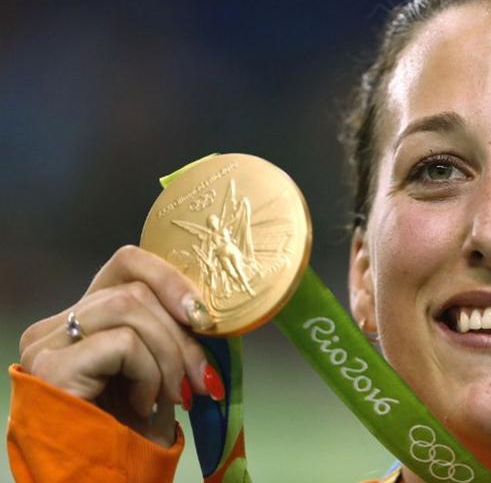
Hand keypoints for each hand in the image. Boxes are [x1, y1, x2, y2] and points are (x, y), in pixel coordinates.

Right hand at [19, 245, 218, 446]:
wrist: (106, 481)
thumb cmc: (134, 431)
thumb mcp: (160, 371)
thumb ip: (172, 332)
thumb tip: (209, 310)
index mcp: (85, 319)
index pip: (128, 262)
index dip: (171, 279)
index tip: (203, 317)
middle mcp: (56, 325)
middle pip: (135, 289)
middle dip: (182, 335)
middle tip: (202, 379)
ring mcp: (48, 344)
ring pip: (131, 307)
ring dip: (169, 356)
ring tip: (174, 396)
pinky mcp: (51, 366)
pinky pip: (123, 342)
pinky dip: (148, 373)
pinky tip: (144, 405)